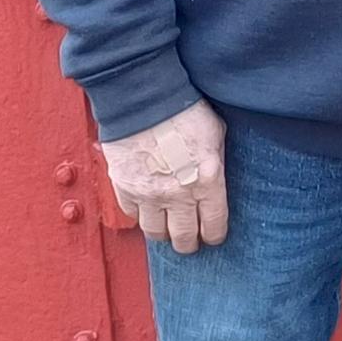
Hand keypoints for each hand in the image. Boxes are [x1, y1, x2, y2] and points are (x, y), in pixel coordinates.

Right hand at [100, 98, 227, 255]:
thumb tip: (216, 179)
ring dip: (163, 232)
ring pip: (155, 233)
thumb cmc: (184, 110)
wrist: (144, 98)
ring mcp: (149, 194)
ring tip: (166, 225)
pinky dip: (140, 214)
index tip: (212, 235)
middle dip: (188, 242)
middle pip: (183, 239)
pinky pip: (132, 215)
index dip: (214, 235)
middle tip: (189, 239)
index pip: (213, 226)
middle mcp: (178, 194)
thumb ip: (216, 163)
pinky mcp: (125, 188)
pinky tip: (147, 206)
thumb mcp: (216, 135)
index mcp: (207, 181)